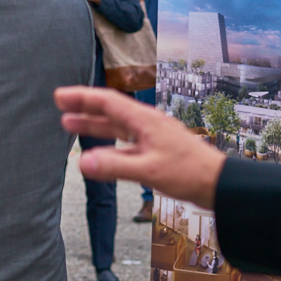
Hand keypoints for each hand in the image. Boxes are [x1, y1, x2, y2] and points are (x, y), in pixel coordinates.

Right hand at [54, 86, 225, 208]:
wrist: (221, 185)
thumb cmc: (190, 173)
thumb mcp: (148, 170)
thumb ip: (114, 166)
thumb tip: (82, 162)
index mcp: (144, 121)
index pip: (107, 101)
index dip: (82, 97)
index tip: (60, 96)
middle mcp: (146, 124)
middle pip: (109, 110)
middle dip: (84, 107)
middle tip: (61, 105)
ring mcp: (152, 137)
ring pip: (116, 126)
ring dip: (93, 124)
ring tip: (70, 124)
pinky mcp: (156, 151)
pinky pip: (125, 141)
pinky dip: (108, 142)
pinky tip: (99, 150)